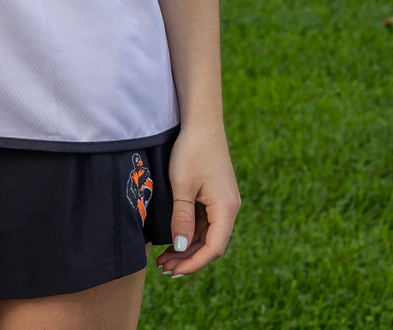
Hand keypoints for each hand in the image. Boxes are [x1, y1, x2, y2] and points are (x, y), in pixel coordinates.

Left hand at [155, 123, 239, 278]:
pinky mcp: (215, 194)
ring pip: (206, 234)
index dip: (193, 263)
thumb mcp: (182, 185)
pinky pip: (204, 221)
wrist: (201, 120)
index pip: (213, 248)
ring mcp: (223, 201)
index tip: (173, 271)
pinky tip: (174, 238)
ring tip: (164, 258)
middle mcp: (229, 208)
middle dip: (187, 258)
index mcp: (226, 208)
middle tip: (163, 268)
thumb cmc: (191, 150)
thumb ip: (182, 219)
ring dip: (187, 247)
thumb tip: (181, 248)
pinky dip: (190, 232)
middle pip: (210, 244)